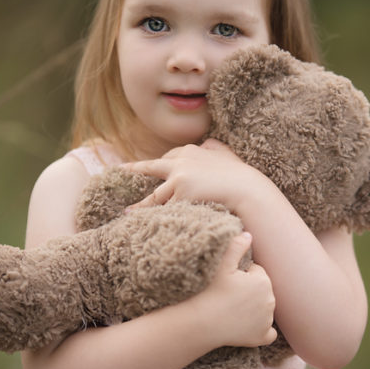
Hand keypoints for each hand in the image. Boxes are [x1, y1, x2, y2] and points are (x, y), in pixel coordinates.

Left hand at [123, 139, 263, 212]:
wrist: (248, 190)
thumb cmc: (241, 176)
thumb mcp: (226, 155)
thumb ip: (214, 148)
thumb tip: (207, 144)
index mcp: (191, 151)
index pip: (169, 157)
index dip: (159, 164)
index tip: (149, 167)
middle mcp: (181, 162)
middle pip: (152, 167)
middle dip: (135, 169)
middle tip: (121, 170)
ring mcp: (179, 178)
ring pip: (155, 196)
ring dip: (140, 205)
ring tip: (127, 211)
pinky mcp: (180, 195)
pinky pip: (165, 210)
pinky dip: (154, 218)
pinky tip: (143, 224)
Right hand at [186, 232, 276, 347]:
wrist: (201, 323)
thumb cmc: (210, 291)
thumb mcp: (222, 265)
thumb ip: (236, 246)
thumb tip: (249, 234)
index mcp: (263, 281)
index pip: (257, 273)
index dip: (242, 275)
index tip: (229, 281)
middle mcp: (270, 301)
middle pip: (261, 291)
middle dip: (250, 290)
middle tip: (229, 294)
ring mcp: (267, 321)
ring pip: (264, 309)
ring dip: (255, 308)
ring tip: (234, 308)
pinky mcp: (261, 337)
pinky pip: (268, 332)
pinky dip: (261, 329)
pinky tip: (248, 326)